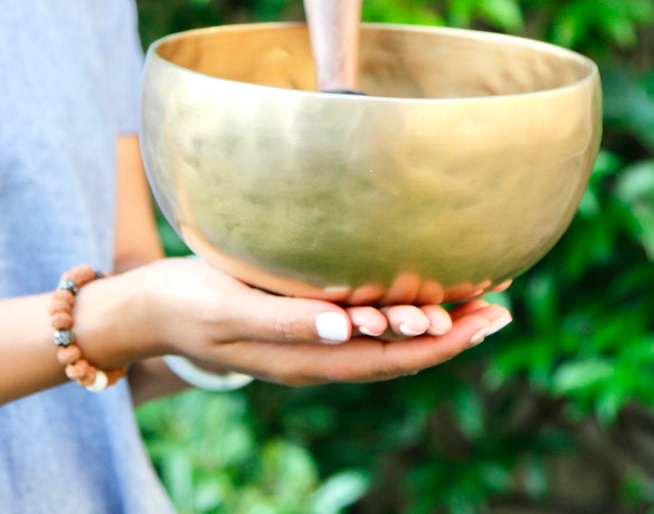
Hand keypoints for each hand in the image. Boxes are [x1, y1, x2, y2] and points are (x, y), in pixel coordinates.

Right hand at [133, 257, 511, 385]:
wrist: (150, 308)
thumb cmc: (186, 304)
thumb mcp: (230, 311)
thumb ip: (287, 322)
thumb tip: (347, 332)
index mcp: (305, 359)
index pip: (388, 359)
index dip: (439, 344)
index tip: (483, 321)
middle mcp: (317, 355)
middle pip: (399, 354)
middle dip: (453, 334)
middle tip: (502, 310)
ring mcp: (312, 341)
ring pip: (386, 342)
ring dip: (435, 325)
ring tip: (480, 304)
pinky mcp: (304, 321)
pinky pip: (365, 325)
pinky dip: (401, 311)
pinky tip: (419, 294)